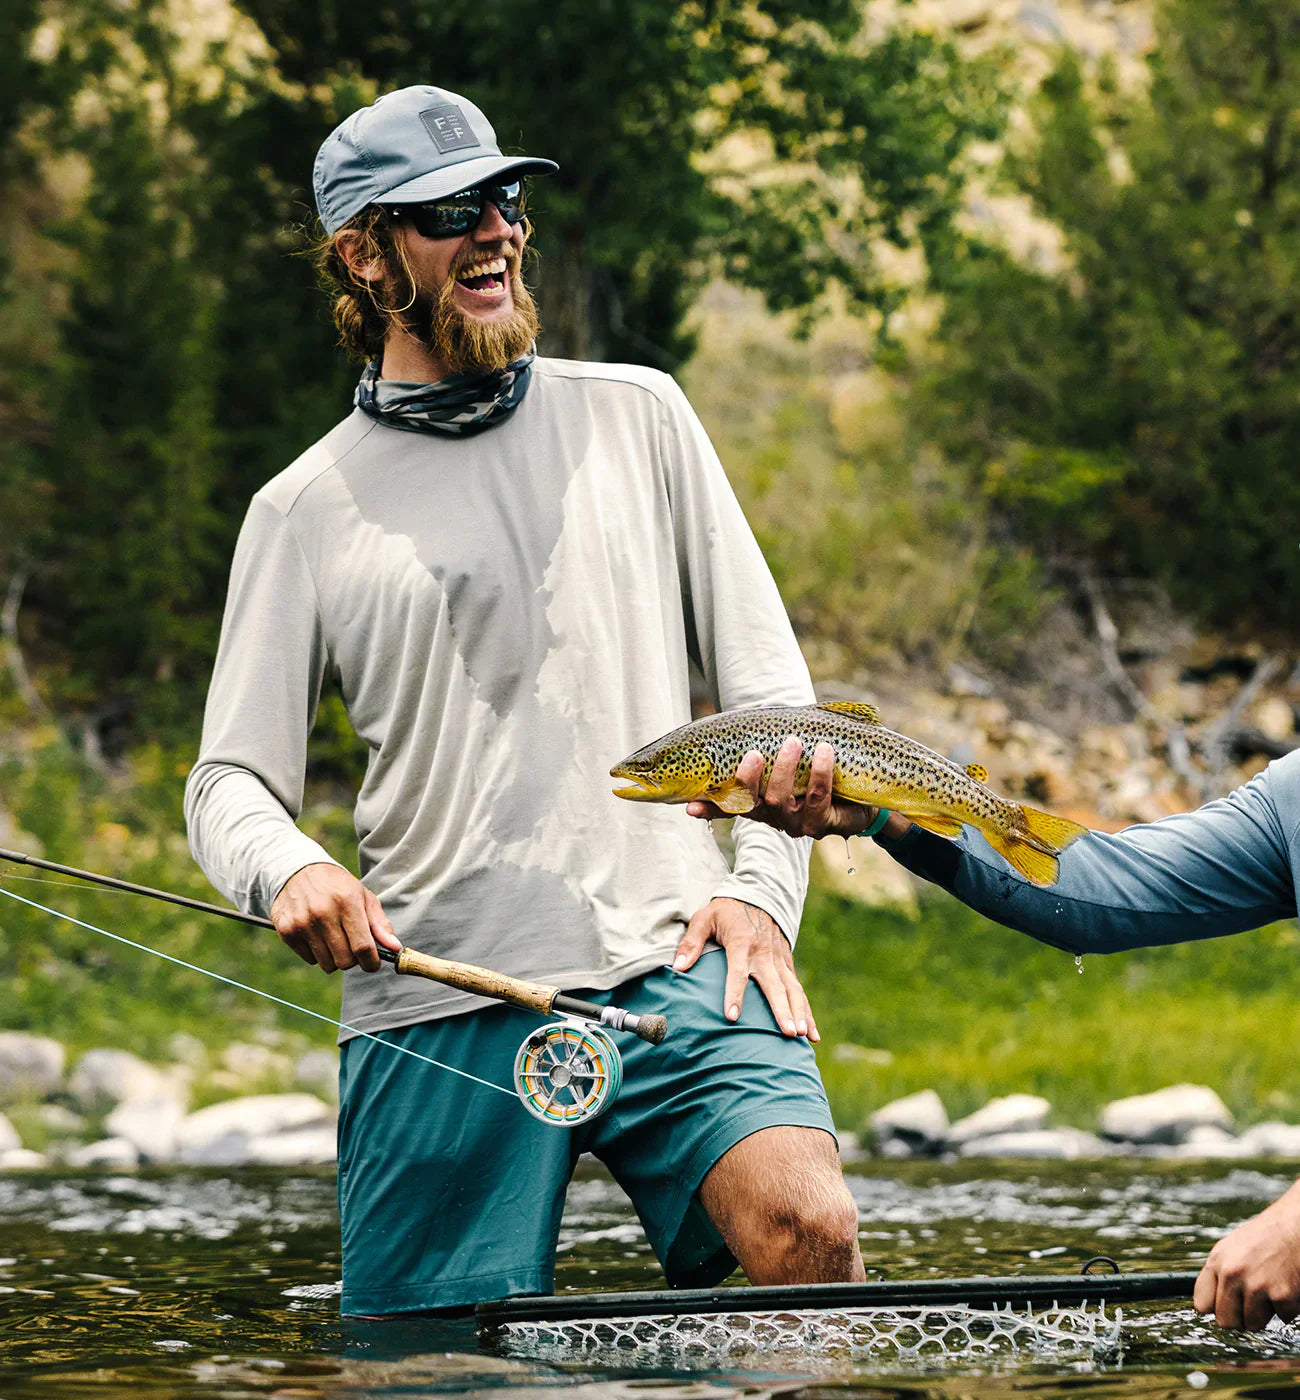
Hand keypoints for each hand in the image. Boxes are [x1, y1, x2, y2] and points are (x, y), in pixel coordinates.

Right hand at [270, 862, 401, 973]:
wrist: (298, 870)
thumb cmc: (337, 886)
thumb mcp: (363, 896)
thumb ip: (380, 924)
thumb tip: (394, 948)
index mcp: (347, 902)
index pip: (363, 946)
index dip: (372, 962)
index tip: (374, 964)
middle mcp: (323, 913)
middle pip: (345, 960)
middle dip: (354, 960)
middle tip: (353, 947)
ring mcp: (302, 923)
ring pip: (327, 964)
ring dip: (335, 958)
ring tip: (335, 939)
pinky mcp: (286, 931)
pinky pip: (310, 959)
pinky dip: (317, 954)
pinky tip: (318, 935)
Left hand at [672, 896, 817, 1040]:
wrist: (758, 894)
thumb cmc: (725, 911)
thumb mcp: (704, 918)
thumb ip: (691, 942)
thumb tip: (677, 966)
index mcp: (741, 943)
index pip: (738, 972)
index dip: (735, 994)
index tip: (732, 1017)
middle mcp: (763, 953)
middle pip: (774, 985)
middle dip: (781, 1010)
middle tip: (788, 1032)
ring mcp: (778, 959)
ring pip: (792, 989)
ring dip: (799, 1012)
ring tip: (803, 1036)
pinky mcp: (786, 963)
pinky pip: (798, 989)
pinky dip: (807, 1011)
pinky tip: (812, 1034)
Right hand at [687, 737, 912, 841]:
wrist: (870, 794)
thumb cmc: (825, 767)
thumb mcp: (795, 754)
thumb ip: (771, 742)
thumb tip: (751, 725)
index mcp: (760, 800)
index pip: (727, 806)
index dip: (708, 808)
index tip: (688, 806)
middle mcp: (774, 815)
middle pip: (750, 802)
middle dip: (748, 778)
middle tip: (754, 753)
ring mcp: (798, 823)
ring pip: (780, 800)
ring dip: (786, 769)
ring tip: (795, 742)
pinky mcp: (824, 824)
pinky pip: (817, 798)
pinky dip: (819, 772)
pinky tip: (823, 751)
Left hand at [1193, 1178, 1299, 1328]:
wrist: (1295, 1226)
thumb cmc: (1264, 1238)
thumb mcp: (1231, 1249)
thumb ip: (1218, 1275)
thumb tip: (1209, 1307)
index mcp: (1217, 1261)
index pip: (1202, 1304)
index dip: (1216, 1308)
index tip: (1225, 1305)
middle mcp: (1232, 1274)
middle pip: (1226, 1322)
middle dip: (1239, 1317)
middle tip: (1251, 1302)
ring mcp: (1257, 1286)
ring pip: (1253, 1324)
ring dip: (1264, 1312)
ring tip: (1269, 1287)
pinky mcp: (1282, 1296)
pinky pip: (1282, 1318)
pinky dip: (1286, 1307)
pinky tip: (1286, 1285)